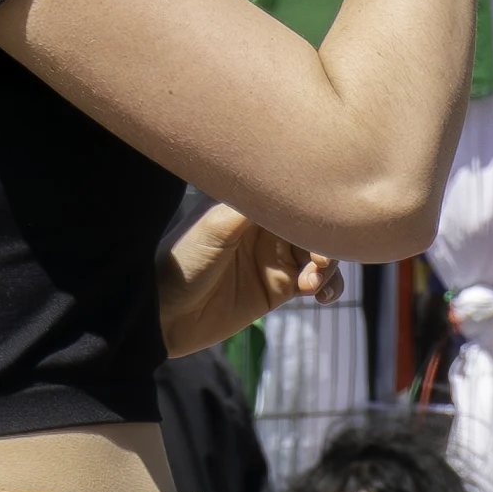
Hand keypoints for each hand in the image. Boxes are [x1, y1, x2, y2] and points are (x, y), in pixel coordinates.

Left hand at [160, 203, 343, 357]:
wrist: (164, 315)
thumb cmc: (182, 262)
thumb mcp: (216, 226)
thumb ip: (254, 205)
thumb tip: (292, 176)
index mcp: (252, 206)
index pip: (296, 197)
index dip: (314, 209)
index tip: (318, 225)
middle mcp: (267, 229)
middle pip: (315, 226)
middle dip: (326, 243)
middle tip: (317, 263)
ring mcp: (275, 260)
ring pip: (322, 254)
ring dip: (328, 268)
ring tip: (312, 285)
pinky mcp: (279, 290)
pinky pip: (317, 283)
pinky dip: (328, 286)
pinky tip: (321, 296)